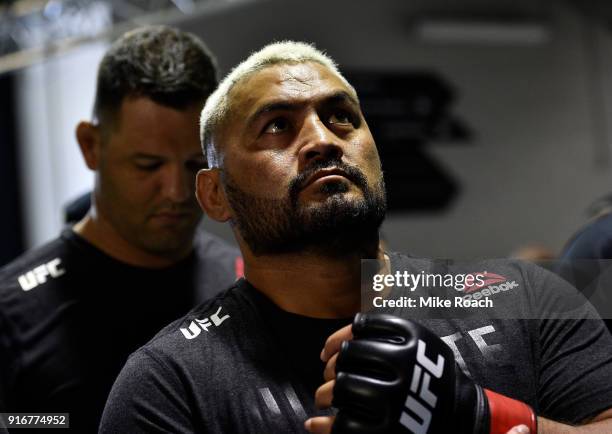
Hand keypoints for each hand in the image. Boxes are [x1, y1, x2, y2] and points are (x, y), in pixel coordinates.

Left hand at [305, 313, 536, 433]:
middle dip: (332, 367)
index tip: (328, 353)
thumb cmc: (428, 376)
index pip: (360, 327)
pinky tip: (316, 424)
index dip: (336, 340)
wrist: (461, 416)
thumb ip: (378, 333)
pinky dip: (323, 426)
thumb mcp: (417, 342)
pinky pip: (344, 427)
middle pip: (347, 357)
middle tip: (330, 376)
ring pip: (342, 389)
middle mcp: (405, 366)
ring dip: (324, 394)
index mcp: (413, 338)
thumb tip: (327, 350)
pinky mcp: (390, 432)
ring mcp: (398, 400)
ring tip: (324, 398)